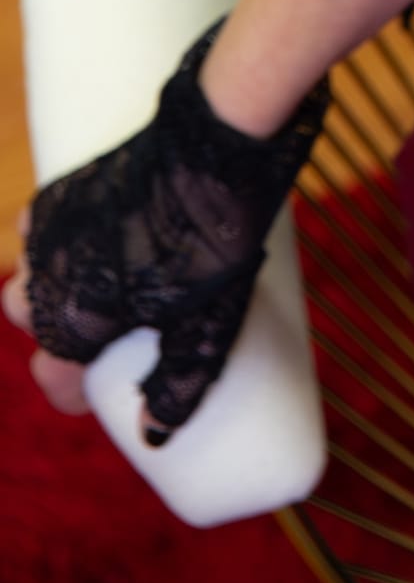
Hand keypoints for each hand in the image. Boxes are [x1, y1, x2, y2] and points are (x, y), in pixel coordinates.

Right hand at [7, 26, 325, 440]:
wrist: (212, 146)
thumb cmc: (212, 241)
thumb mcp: (207, 325)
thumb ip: (178, 385)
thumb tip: (154, 436)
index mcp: (75, 323)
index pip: (54, 377)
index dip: (74, 392)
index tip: (97, 394)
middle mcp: (48, 280)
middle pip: (33, 323)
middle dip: (59, 334)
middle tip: (106, 332)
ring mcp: (53, 230)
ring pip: (31, 275)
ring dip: (52, 287)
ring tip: (97, 287)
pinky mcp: (67, 188)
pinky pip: (38, 225)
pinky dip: (53, 238)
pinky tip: (84, 239)